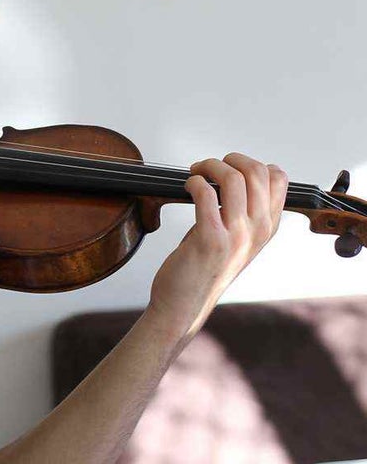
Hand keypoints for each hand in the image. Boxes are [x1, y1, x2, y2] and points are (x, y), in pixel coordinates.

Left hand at [146, 153, 287, 340]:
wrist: (185, 304)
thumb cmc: (204, 268)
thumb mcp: (237, 239)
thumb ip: (243, 213)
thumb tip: (235, 177)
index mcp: (268, 227)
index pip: (279, 178)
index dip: (252, 163)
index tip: (229, 168)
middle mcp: (258, 230)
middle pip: (258, 172)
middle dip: (229, 159)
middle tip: (207, 167)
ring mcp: (236, 235)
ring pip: (233, 178)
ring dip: (209, 166)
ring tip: (195, 172)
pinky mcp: (210, 239)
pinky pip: (206, 194)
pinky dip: (194, 182)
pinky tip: (187, 186)